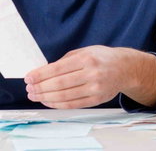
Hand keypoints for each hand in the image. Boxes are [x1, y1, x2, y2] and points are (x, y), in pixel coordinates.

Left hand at [24, 45, 155, 108]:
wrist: (126, 68)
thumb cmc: (103, 58)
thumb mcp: (87, 50)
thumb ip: (67, 59)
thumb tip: (45, 71)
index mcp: (87, 58)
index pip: (58, 68)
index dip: (41, 74)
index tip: (29, 78)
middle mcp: (92, 73)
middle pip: (59, 84)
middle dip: (41, 87)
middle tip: (29, 89)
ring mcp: (95, 87)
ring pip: (65, 96)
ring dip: (46, 98)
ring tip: (36, 96)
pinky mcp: (97, 99)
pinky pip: (73, 104)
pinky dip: (58, 104)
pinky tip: (49, 101)